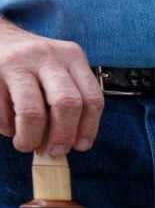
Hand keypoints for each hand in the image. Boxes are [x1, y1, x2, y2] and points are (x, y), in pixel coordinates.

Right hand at [0, 19, 103, 154]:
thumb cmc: (35, 65)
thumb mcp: (60, 71)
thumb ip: (71, 99)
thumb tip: (72, 143)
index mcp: (72, 57)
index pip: (92, 98)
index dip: (88, 128)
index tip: (81, 146)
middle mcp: (47, 56)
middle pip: (67, 104)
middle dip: (64, 135)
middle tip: (56, 151)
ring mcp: (18, 62)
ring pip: (33, 112)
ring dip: (31, 137)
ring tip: (26, 145)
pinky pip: (3, 111)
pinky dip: (6, 127)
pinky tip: (9, 127)